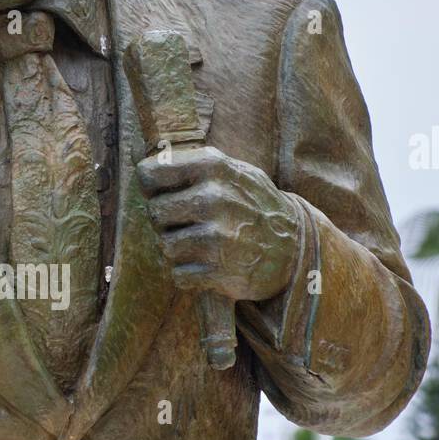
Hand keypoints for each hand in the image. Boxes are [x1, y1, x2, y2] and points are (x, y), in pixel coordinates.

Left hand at [136, 146, 300, 303]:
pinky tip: (207, 265)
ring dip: (178, 249)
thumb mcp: (234, 171)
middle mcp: (213, 197)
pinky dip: (188, 274)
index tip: (162, 194)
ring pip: (165, 246)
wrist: (295, 246)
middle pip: (155, 213)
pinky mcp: (218, 268)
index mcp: (213, 167)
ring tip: (201, 244)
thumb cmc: (254, 205)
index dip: (151, 188)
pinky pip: (178, 274)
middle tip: (187, 224)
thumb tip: (143, 166)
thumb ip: (194, 165)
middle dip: (166, 222)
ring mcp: (217, 235)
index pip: (150, 173)